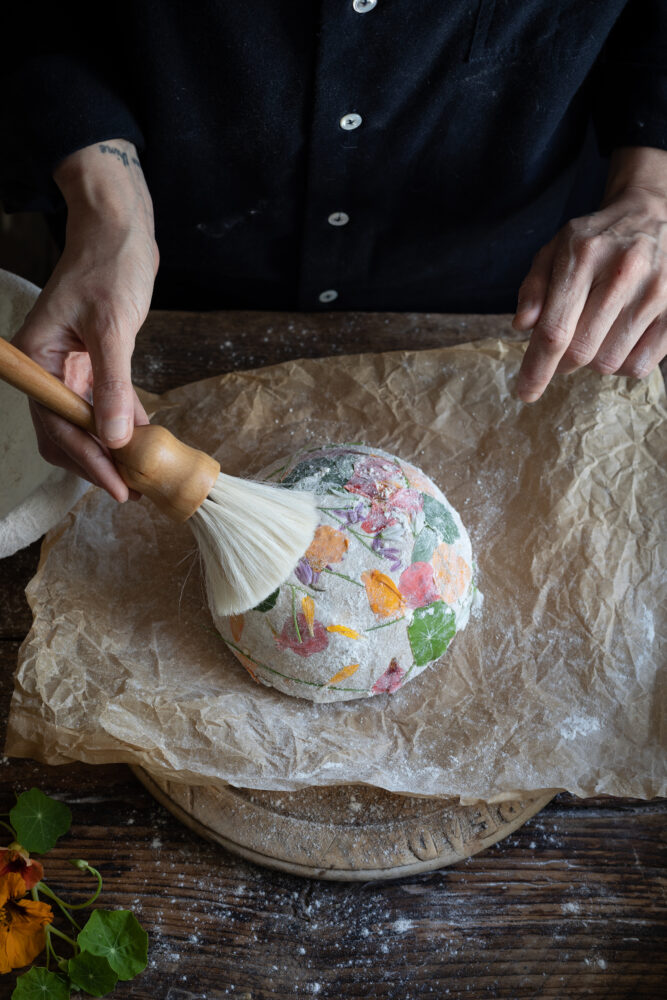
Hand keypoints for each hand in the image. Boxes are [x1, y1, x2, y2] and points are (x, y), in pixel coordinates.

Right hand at [12, 140, 158, 500]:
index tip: (118, 486)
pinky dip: (121, 422)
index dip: (88, 460)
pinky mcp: (91, 361)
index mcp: (36, 358)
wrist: (118, 227)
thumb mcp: (112, 327)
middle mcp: (46, 366)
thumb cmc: (109, 265)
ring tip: (141, 473)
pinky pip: (102, 403)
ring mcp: (68, 366)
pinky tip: (144, 440)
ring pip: (83, 423)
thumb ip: (113, 385)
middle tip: (132, 489)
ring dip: (109, 448)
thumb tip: (114, 438)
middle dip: (96, 463)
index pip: (56, 425)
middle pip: (64, 433)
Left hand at [513, 147, 666, 401]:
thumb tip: (523, 326)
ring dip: (593, 360)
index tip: (525, 392)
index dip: (537, 367)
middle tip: (563, 349)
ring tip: (596, 333)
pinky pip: (639, 365)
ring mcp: (656, 292)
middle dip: (563, 362)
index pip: (556, 329)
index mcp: (584, 255)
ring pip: (609, 363)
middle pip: (581, 352)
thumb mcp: (555, 251)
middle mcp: (623, 272)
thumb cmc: (596, 241)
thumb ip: (534, 288)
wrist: (653, 216)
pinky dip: (621, 364)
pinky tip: (618, 339)